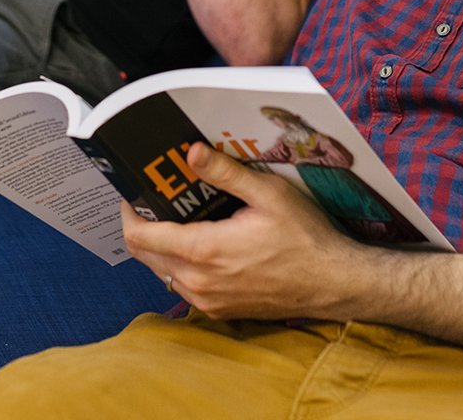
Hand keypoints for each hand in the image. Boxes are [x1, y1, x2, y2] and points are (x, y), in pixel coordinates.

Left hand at [121, 142, 382, 320]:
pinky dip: (181, 266)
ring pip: (163, 272)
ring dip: (161, 247)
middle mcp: (199, 282)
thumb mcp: (268, 194)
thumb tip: (191, 152)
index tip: (133, 194)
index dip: (128, 213)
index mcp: (204, 251)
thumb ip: (225, 173)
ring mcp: (209, 301)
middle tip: (155, 201)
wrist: (335, 283)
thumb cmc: (306, 238)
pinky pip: (184, 287)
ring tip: (178, 220)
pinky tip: (201, 245)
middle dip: (141, 226)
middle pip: (145, 255)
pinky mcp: (221, 310)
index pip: (140, 237)